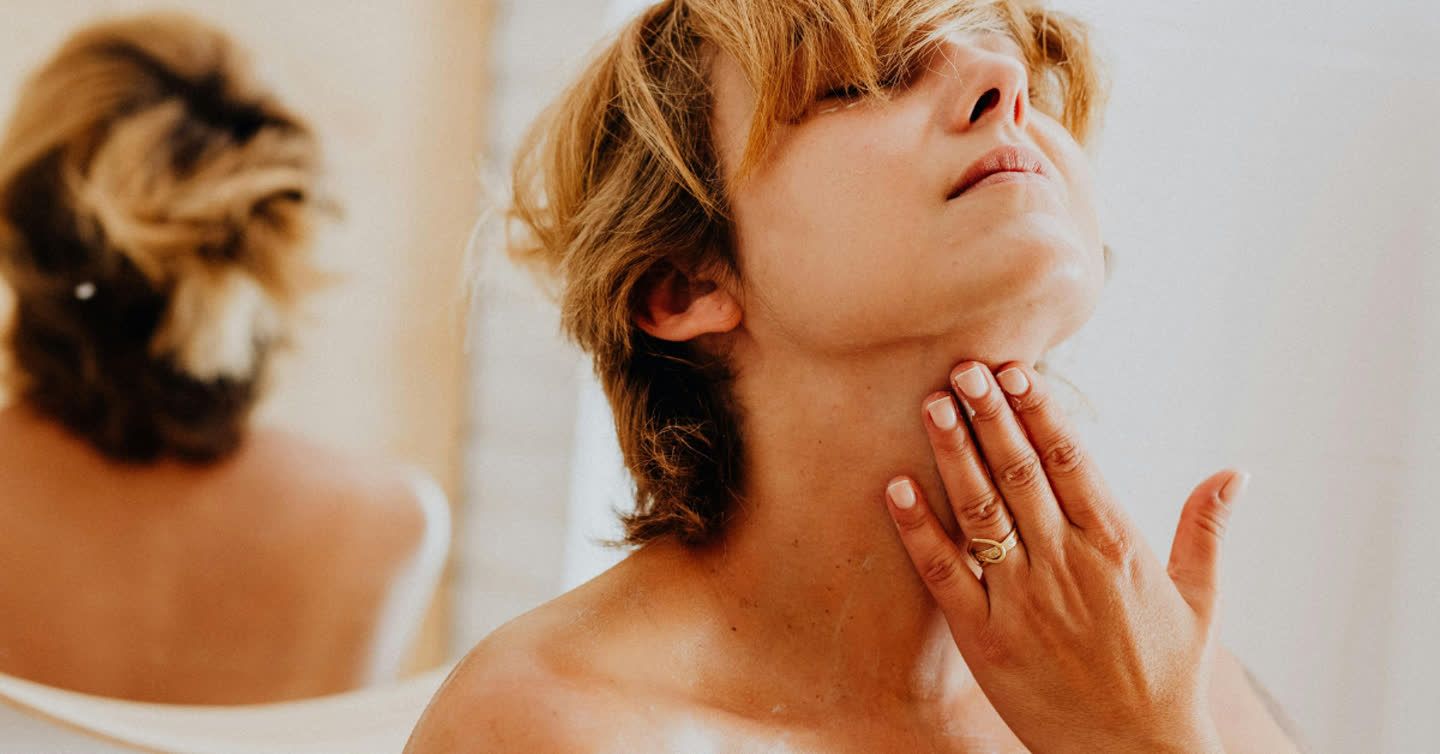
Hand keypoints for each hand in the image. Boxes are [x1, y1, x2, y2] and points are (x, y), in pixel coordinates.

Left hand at [884, 361, 1248, 753]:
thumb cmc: (1167, 676)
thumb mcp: (1200, 599)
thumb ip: (1205, 529)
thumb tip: (1235, 472)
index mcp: (1117, 546)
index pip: (1072, 461)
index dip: (1041, 412)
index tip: (1016, 370)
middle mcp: (1067, 563)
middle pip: (1020, 472)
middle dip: (990, 415)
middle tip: (963, 367)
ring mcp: (1022, 598)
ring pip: (980, 510)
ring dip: (954, 453)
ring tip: (933, 403)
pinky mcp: (983, 637)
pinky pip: (943, 572)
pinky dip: (919, 528)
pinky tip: (897, 486)